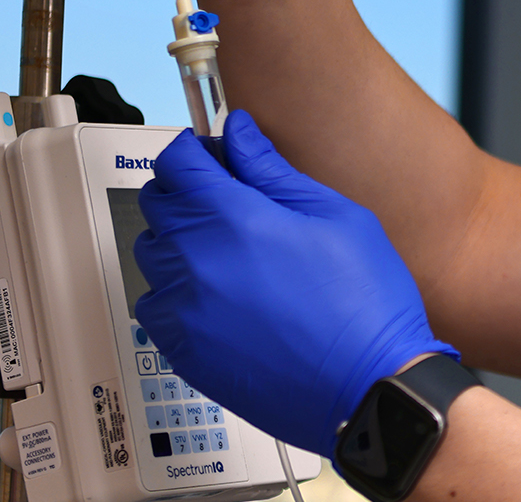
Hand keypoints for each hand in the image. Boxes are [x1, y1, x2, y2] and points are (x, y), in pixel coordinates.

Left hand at [133, 112, 453, 455]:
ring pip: (152, 253)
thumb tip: (239, 134)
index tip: (214, 155)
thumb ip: (274, 171)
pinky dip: (178, 290)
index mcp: (234, 219)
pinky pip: (155, 304)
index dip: (196, 149)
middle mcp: (196, 262)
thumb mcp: (337, 217)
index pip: (177, 161)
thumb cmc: (365, 304)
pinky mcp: (183, 350)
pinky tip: (224, 294)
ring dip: (180, 239)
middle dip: (189, 190)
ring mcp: (184, 310)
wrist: (368, 385)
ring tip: (230, 250)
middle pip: (158, 202)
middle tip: (231, 200)